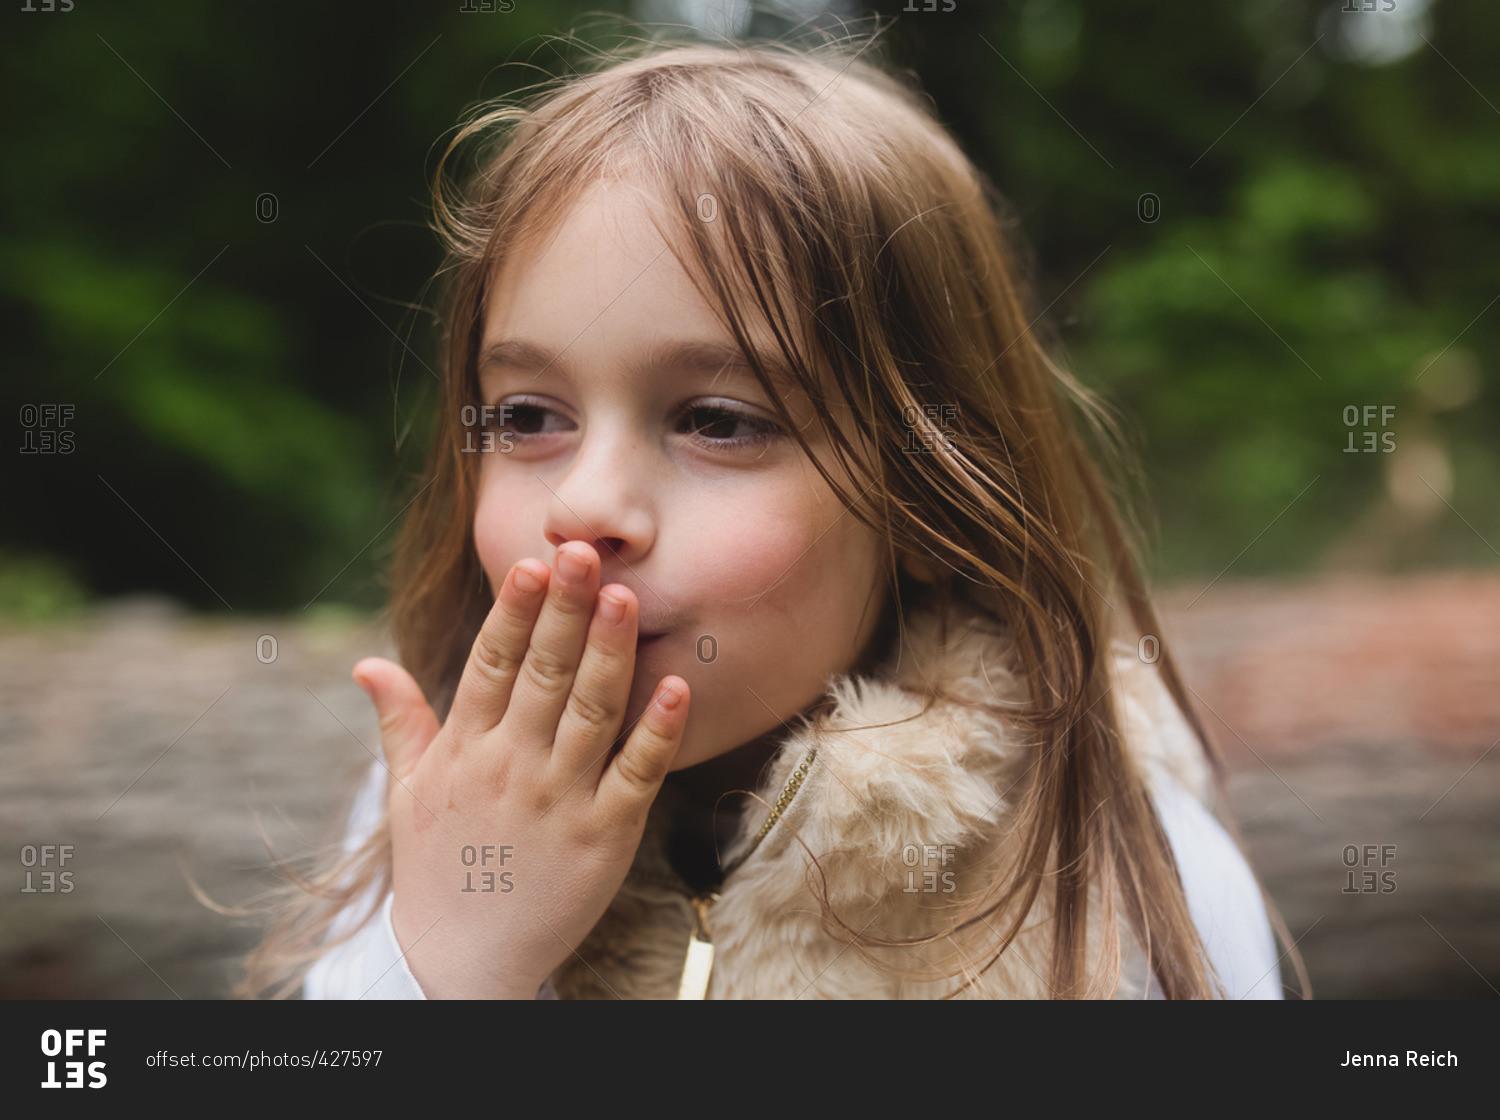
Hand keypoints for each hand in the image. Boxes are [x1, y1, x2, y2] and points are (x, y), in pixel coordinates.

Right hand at [351, 541, 688, 998]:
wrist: (461, 962)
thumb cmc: (436, 865)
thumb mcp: (407, 792)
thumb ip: (400, 721)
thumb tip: (367, 663)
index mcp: (466, 749)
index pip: (492, 664)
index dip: (514, 611)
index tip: (532, 562)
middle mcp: (512, 767)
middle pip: (543, 674)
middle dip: (564, 610)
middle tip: (584, 551)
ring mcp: (561, 801)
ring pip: (591, 712)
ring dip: (609, 652)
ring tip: (624, 596)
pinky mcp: (606, 836)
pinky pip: (637, 774)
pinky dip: (657, 730)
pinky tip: (676, 685)